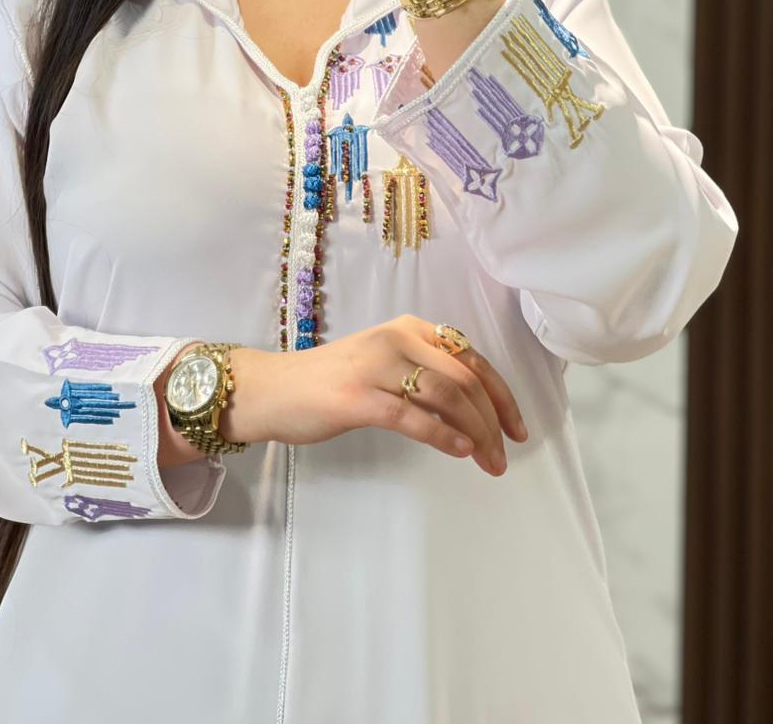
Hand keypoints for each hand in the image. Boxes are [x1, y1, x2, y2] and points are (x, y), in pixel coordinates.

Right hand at [228, 315, 528, 478]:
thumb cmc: (331, 381)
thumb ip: (424, 373)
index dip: (502, 395)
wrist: (274, 389)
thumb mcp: (385, 363)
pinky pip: (413, 416)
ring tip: (488, 462)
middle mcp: (397, 339)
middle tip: (505, 455)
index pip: (472, 358)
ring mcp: (376, 366)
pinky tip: (460, 451)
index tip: (517, 428)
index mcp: (409, 328)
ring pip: (446, 396)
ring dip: (477, 433)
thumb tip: (475, 407)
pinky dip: (444, 435)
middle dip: (494, 420)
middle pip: (465, 379)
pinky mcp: (357, 397)